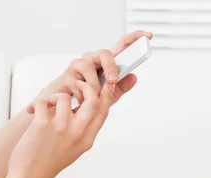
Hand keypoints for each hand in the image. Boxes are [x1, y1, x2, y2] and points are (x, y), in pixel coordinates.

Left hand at [8, 80, 112, 177]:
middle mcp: (78, 134)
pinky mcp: (43, 126)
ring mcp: (61, 129)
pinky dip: (38, 103)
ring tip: (47, 105)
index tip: (104, 84)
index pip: (103, 112)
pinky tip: (33, 111)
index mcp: (87, 140)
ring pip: (65, 97)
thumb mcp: (74, 149)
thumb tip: (83, 110)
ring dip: (54, 96)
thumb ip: (82, 132)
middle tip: (76, 84)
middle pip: (93, 100)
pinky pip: (44, 102)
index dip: (106, 95)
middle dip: (86, 86)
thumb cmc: (48, 164)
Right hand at [31, 30, 152, 109]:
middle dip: (111, 67)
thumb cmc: (86, 98)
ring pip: (89, 68)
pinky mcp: (65, 76)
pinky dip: (82, 95)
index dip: (134, 38)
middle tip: (113, 81)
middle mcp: (91, 60)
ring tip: (93, 99)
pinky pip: (77, 82)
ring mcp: (77, 66)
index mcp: (105, 63)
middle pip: (104, 53)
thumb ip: (120, 87)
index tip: (148, 35)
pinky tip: (82, 102)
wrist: (63, 109)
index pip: (121, 46)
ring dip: (94, 86)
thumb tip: (134, 77)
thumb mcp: (108, 96)